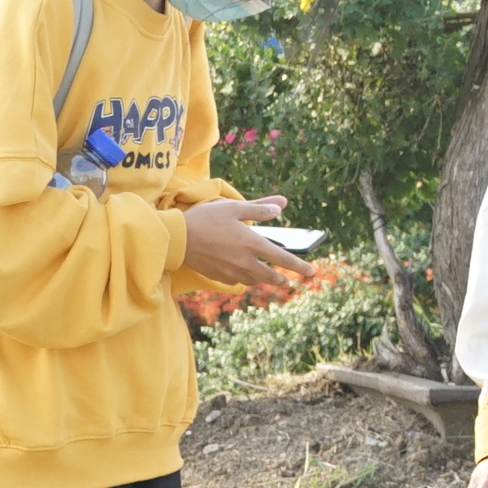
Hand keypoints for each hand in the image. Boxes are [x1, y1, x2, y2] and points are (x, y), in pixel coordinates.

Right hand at [179, 198, 306, 292]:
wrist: (176, 238)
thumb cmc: (205, 218)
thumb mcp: (234, 208)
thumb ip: (259, 208)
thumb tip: (281, 206)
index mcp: (252, 244)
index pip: (282, 258)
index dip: (299, 266)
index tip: (312, 271)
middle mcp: (244, 261)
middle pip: (269, 276)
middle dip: (281, 279)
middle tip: (287, 281)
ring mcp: (230, 271)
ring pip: (252, 280)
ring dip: (262, 280)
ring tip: (266, 277)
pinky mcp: (216, 276)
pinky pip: (235, 281)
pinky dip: (243, 279)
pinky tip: (242, 274)